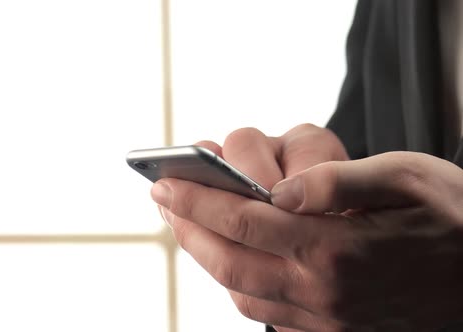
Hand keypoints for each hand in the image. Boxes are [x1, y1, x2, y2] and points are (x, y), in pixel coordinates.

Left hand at [152, 151, 462, 330]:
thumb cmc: (456, 219)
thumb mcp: (408, 179)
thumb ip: (339, 182)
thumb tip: (280, 188)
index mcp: (337, 248)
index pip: (244, 221)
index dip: (198, 199)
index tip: (165, 181)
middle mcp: (324, 292)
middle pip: (229, 262)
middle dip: (188, 228)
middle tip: (165, 199)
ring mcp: (327, 319)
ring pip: (241, 291)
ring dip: (206, 256)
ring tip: (189, 222)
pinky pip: (266, 311)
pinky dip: (236, 282)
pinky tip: (231, 256)